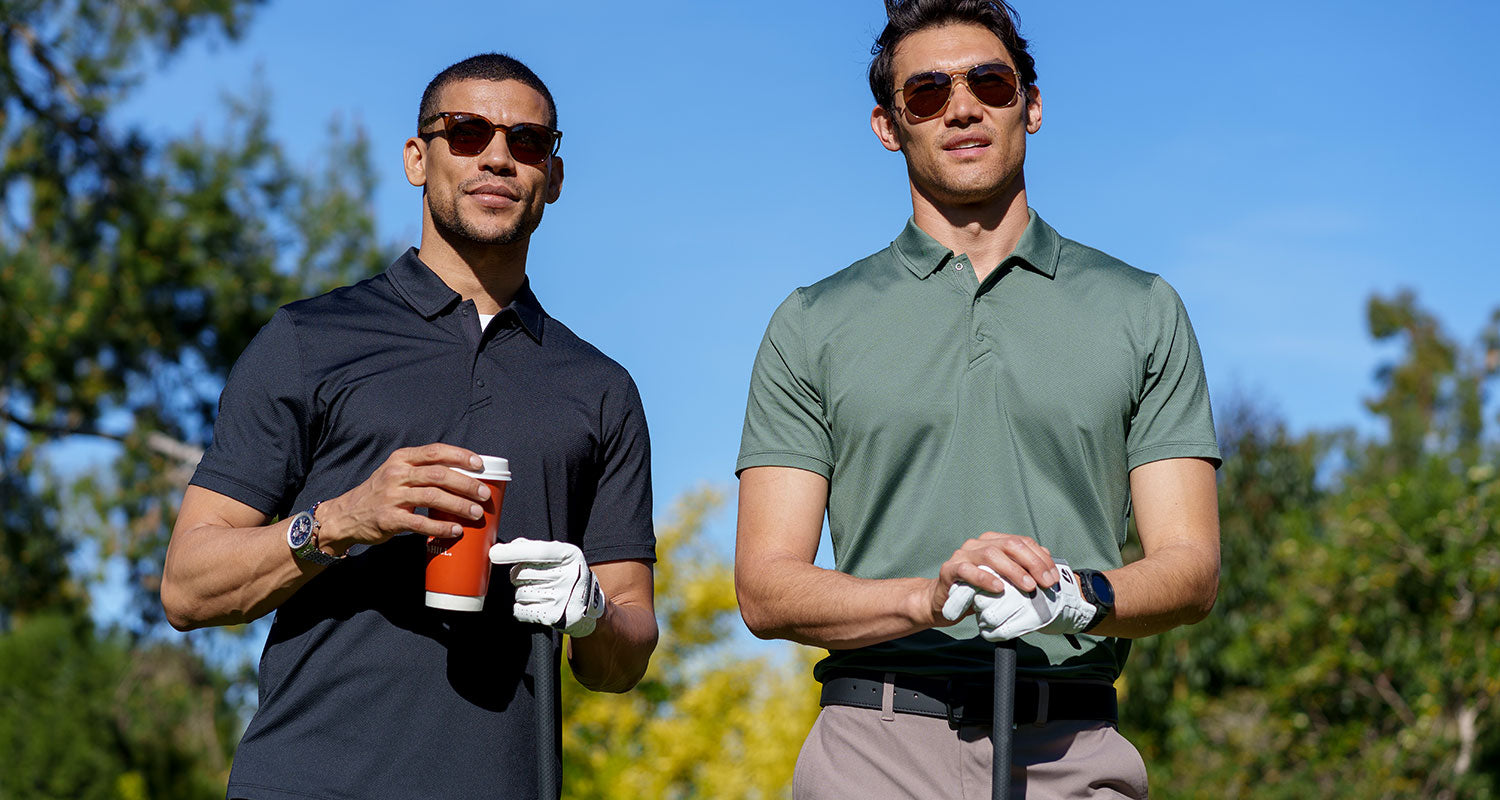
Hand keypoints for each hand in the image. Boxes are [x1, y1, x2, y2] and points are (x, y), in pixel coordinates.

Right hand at [316, 444, 490, 553]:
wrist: (347, 515)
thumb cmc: (380, 493)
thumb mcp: (397, 472)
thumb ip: (423, 470)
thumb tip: (464, 475)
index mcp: (402, 459)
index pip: (435, 451)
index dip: (460, 456)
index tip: (479, 464)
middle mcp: (397, 474)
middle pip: (439, 474)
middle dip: (466, 483)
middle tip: (483, 493)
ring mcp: (392, 496)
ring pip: (433, 497)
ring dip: (459, 505)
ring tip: (476, 513)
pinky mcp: (389, 519)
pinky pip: (420, 523)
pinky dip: (441, 527)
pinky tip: (455, 530)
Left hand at [489, 539, 605, 636]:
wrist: (588, 607)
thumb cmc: (568, 576)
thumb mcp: (561, 557)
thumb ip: (536, 548)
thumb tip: (509, 546)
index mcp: (570, 556)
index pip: (538, 552)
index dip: (513, 552)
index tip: (494, 553)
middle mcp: (568, 575)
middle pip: (522, 573)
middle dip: (518, 575)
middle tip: (530, 577)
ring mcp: (561, 597)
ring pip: (519, 592)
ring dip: (522, 592)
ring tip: (538, 592)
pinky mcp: (553, 616)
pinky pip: (520, 609)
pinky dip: (521, 608)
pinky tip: (535, 604)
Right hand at [927, 532, 1059, 625]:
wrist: (944, 601)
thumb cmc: (977, 590)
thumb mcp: (1003, 580)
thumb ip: (1021, 570)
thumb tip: (1048, 567)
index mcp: (993, 541)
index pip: (1023, 542)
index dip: (1041, 558)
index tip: (1053, 578)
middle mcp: (979, 543)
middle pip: (1010, 545)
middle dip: (1032, 563)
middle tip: (1045, 583)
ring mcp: (963, 554)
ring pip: (991, 555)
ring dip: (1013, 571)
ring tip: (1028, 586)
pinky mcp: (950, 569)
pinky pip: (968, 570)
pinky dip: (985, 578)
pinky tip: (999, 588)